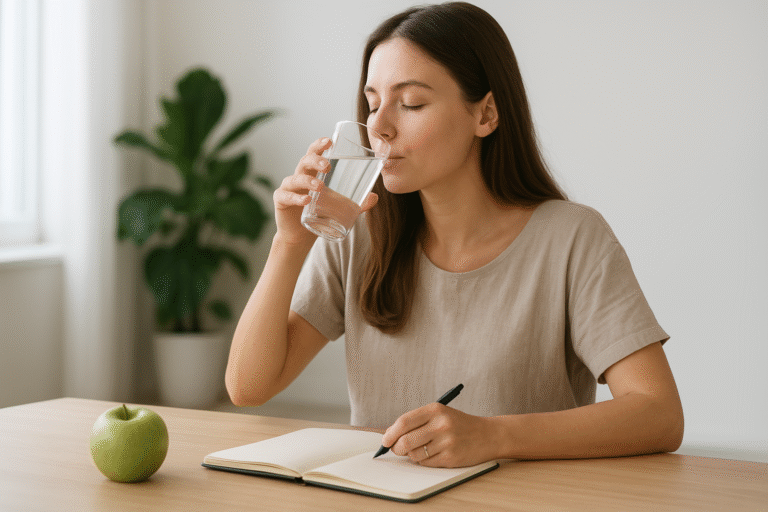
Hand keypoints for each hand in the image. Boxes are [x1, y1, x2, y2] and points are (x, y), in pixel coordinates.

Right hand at [273, 137, 377, 246]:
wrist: (300, 237)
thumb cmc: (319, 215)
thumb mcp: (339, 208)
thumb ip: (357, 203)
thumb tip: (375, 197)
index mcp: (313, 173)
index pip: (314, 154)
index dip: (319, 145)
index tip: (329, 141)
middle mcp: (299, 177)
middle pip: (304, 161)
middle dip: (315, 160)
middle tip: (327, 165)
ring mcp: (288, 188)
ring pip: (295, 178)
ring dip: (307, 180)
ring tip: (320, 186)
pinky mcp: (281, 201)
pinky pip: (286, 196)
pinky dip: (296, 197)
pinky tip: (306, 200)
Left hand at [382, 403, 498, 467]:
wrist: (488, 435)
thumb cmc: (459, 424)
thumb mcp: (440, 414)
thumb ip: (417, 421)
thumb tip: (391, 436)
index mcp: (435, 409)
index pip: (404, 422)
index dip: (390, 433)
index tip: (385, 440)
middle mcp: (441, 424)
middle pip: (405, 441)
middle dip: (397, 448)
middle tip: (397, 449)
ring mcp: (446, 442)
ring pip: (414, 454)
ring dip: (412, 455)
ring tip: (422, 449)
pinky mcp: (451, 457)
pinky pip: (426, 463)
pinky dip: (424, 461)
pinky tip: (434, 454)